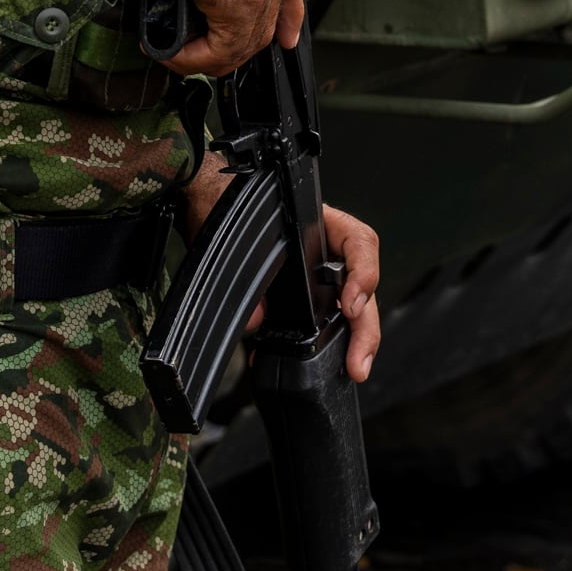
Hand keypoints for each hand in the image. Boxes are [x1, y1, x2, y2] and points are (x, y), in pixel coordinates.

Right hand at [67, 0, 305, 77]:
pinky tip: (171, 50)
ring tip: (181, 50)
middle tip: (214, 53)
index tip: (282, 34)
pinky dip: (194, 58)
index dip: (285, 11)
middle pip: (269, 14)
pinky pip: (223, 50)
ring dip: (211, 52)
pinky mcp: (242, 2)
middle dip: (241, 39)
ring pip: (246, 37)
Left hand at [176, 158, 383, 382]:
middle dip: (365, 326)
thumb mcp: (232, 230)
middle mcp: (325, 249)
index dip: (362, 274)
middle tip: (358, 361)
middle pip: (362, 285)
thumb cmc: (224, 202)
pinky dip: (328, 344)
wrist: (206, 204)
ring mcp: (318, 276)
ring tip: (354, 368)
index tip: (350, 306)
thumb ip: (246, 270)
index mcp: (318, 221)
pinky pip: (326, 322)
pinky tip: (323, 364)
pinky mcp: (304, 300)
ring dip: (356, 339)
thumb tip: (256, 318)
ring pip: (352, 307)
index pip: (357, 241)